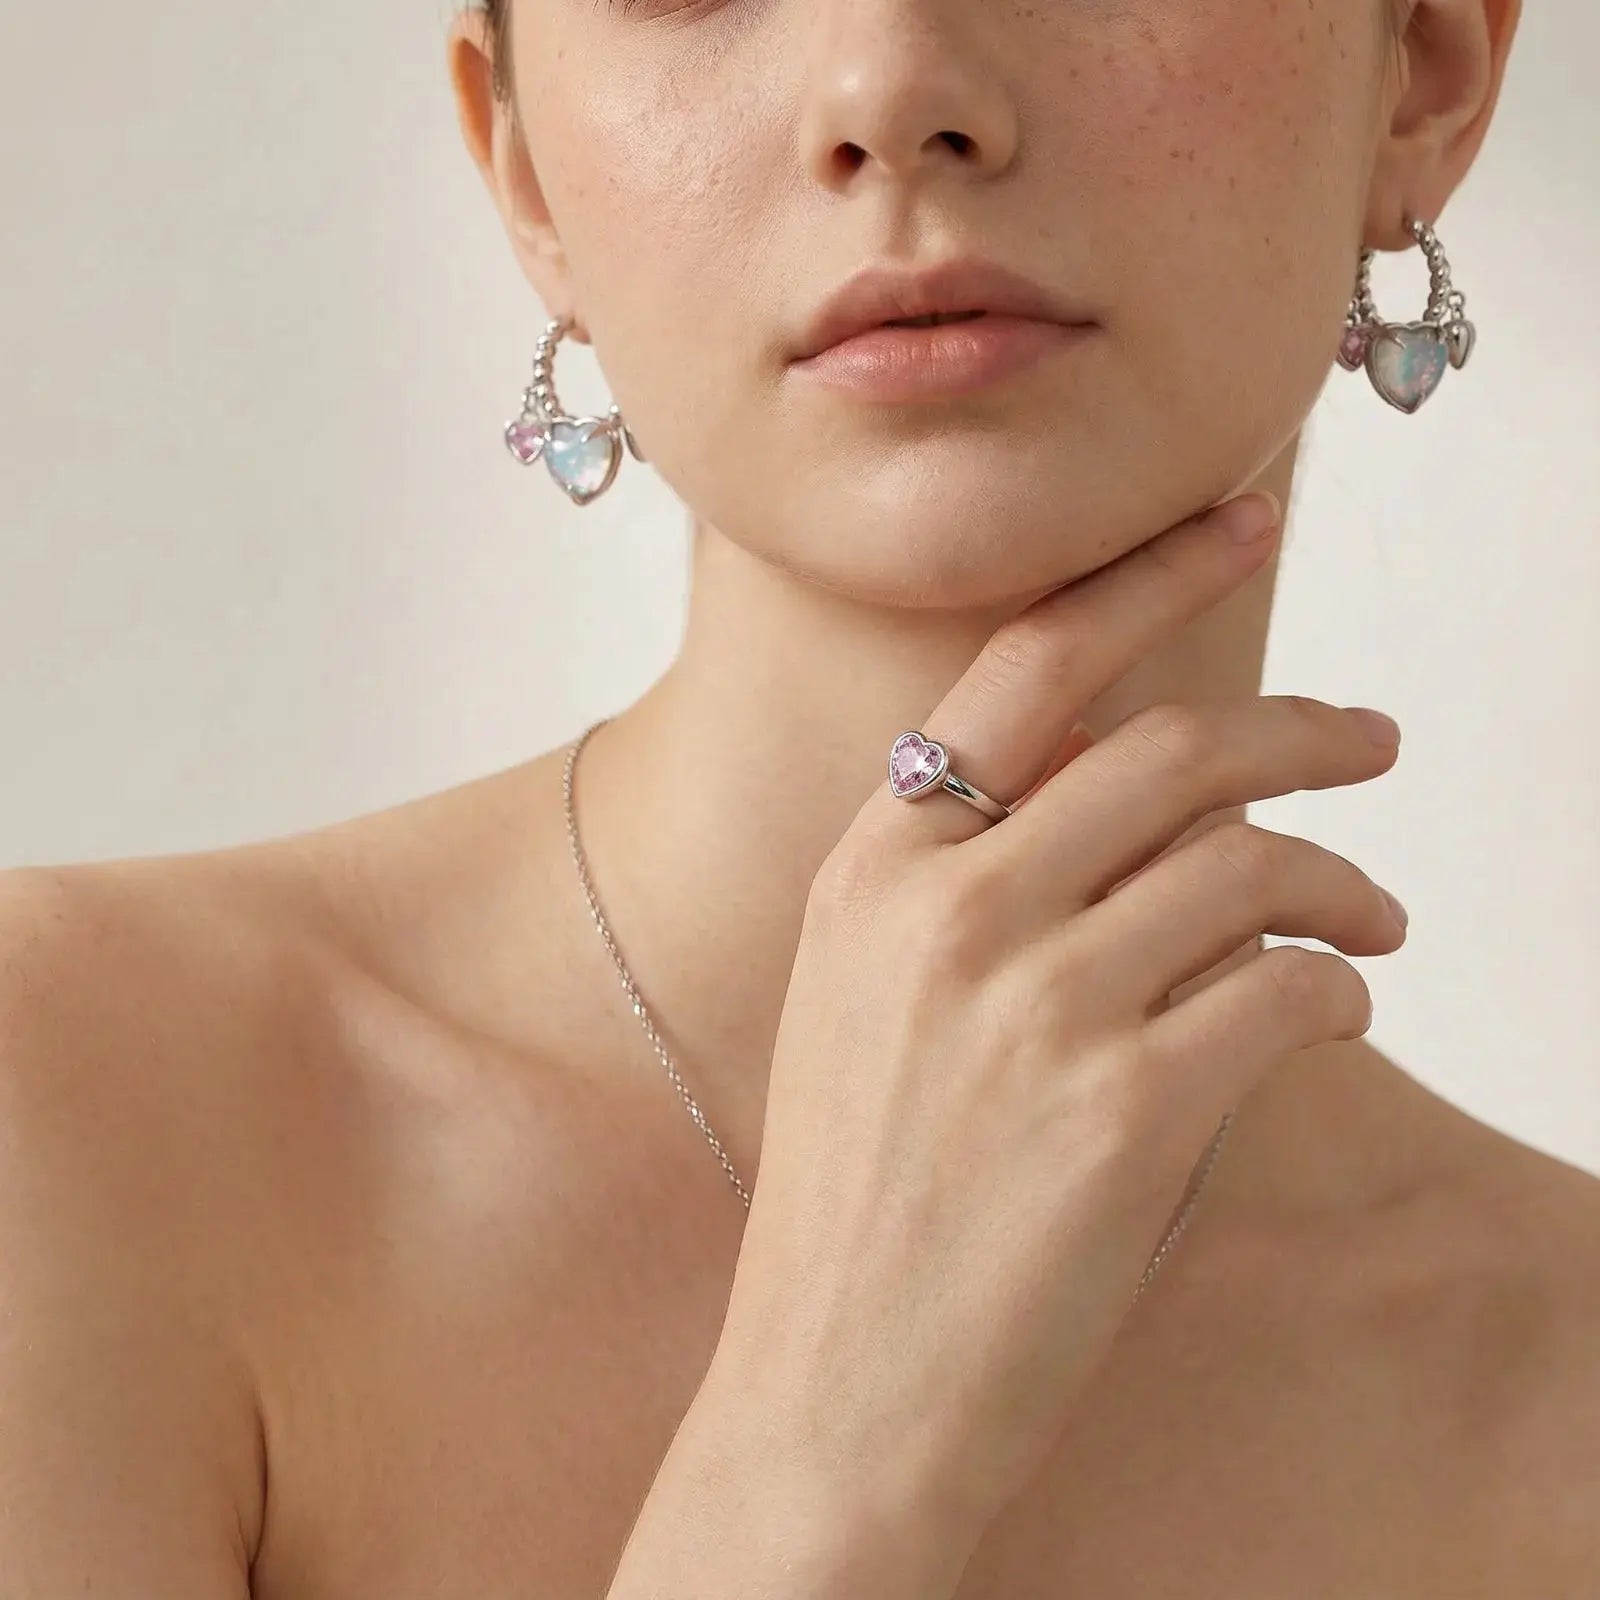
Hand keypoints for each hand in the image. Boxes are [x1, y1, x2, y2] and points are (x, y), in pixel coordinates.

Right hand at [708, 490, 1405, 1552]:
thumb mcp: (861, 1002)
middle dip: (1302, 729)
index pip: (1027, 667)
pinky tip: (1331, 1011)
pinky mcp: (1125, 1109)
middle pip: (1172, 750)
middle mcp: (946, 909)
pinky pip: (1285, 991)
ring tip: (1374, 920)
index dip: (1149, 578)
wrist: (832, 1388)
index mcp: (870, 867)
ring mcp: (1034, 1004)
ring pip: (1249, 865)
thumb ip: (965, 886)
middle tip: (1372, 740)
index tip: (1240, 520)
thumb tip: (1138, 817)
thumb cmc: (857, 1197)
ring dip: (1340, 881)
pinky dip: (1335, 988)